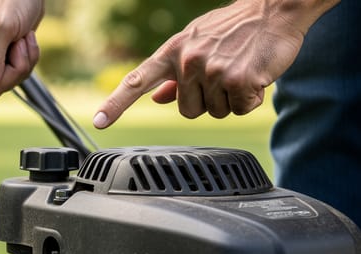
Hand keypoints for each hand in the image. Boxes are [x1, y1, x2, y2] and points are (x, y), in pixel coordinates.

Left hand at [93, 0, 339, 128]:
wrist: (275, 10)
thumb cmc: (234, 30)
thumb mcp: (196, 44)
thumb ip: (174, 74)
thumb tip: (156, 98)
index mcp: (172, 51)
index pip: (136, 81)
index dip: (116, 104)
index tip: (99, 121)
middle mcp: (187, 61)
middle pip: (187, 111)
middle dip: (207, 101)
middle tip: (224, 75)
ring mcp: (212, 70)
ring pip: (215, 112)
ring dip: (231, 99)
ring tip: (241, 70)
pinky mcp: (239, 80)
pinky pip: (239, 110)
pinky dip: (251, 99)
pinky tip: (256, 76)